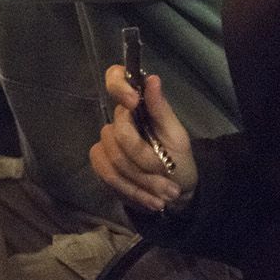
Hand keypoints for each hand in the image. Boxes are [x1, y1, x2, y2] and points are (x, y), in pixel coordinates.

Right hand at [90, 65, 196, 212]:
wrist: (176, 193)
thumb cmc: (179, 160)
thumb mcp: (177, 135)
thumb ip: (161, 109)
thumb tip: (152, 79)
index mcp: (136, 106)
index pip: (114, 79)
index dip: (117, 86)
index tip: (133, 101)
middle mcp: (116, 121)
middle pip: (119, 134)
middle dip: (147, 161)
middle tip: (171, 179)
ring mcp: (105, 143)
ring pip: (115, 160)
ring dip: (144, 182)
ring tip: (167, 196)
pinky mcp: (100, 164)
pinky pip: (108, 176)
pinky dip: (133, 191)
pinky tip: (151, 201)